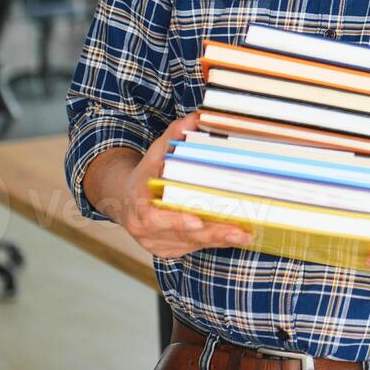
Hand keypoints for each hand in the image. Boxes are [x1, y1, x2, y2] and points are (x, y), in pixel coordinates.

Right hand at [106, 112, 253, 258]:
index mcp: (138, 206)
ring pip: (192, 244)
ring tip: (246, 235)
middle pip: (182, 235)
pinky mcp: (169, 250)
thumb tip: (197, 118)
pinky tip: (237, 237)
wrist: (124, 199)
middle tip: (239, 232)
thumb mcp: (156, 152)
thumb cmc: (145, 175)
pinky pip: (195, 248)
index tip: (197, 221)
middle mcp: (144, 231)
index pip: (155, 218)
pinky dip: (216, 242)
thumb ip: (175, 135)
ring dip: (220, 239)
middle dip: (212, 233)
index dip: (176, 221)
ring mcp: (156, 244)